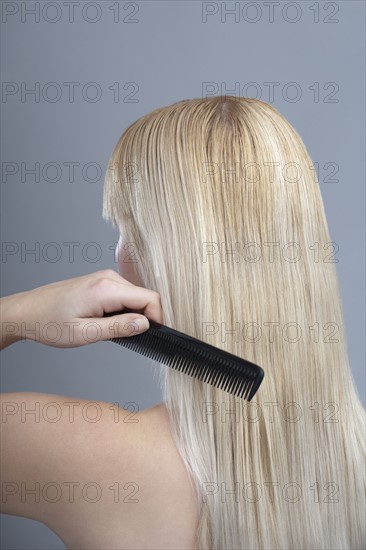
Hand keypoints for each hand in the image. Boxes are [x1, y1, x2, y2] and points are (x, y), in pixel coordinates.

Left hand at [0, 269, 162, 348]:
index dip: (158, 319)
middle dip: (145, 318)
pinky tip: (107, 322)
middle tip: (130, 338)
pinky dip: (124, 310)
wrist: (27, 312)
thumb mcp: (84, 333)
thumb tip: (146, 324)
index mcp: (106, 288)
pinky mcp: (102, 282)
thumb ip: (118, 328)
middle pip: (145, 296)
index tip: (153, 336)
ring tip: (112, 331)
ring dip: (133, 315)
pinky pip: (125, 295)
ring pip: (136, 296)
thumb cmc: (49, 323)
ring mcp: (105, 278)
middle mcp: (108, 278)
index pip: (150, 298)